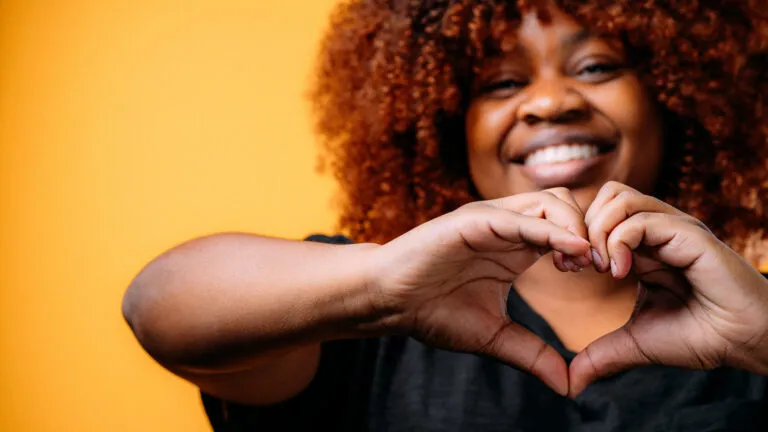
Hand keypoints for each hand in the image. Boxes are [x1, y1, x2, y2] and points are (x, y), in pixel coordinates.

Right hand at [368, 188, 591, 395]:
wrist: (390, 302)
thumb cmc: (433, 312)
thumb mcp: (493, 336)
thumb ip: (532, 353)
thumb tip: (569, 386)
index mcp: (516, 246)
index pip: (567, 227)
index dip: (592, 245)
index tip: (605, 275)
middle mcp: (508, 225)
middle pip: (568, 204)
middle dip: (593, 230)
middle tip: (601, 266)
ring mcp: (490, 218)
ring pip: (549, 201)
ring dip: (576, 226)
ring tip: (582, 261)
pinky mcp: (472, 220)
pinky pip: (519, 217)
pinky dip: (549, 230)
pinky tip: (570, 252)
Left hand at [569, 182, 767, 395]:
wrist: (744, 343)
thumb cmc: (698, 337)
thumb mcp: (635, 344)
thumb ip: (601, 355)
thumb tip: (571, 383)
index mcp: (643, 246)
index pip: (597, 213)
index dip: (574, 237)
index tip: (568, 270)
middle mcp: (657, 229)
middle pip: (603, 196)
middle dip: (581, 228)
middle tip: (580, 267)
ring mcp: (672, 227)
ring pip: (617, 197)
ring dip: (598, 231)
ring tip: (602, 268)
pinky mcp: (688, 234)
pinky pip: (640, 219)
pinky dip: (618, 242)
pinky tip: (620, 273)